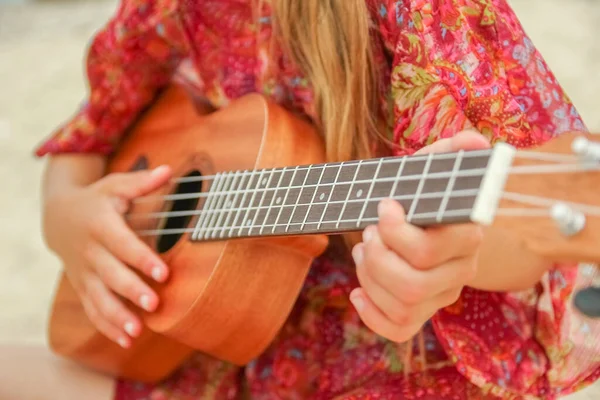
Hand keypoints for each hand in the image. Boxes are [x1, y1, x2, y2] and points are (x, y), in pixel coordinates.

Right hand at [43, 165, 171, 347]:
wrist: (59, 218)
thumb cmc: (97, 201)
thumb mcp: (115, 186)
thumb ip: (141, 182)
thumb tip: (168, 171)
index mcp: (100, 224)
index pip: (123, 244)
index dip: (142, 258)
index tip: (163, 272)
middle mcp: (90, 251)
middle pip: (110, 274)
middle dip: (132, 290)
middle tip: (154, 304)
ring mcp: (84, 272)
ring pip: (98, 298)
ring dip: (117, 316)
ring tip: (137, 333)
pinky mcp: (83, 286)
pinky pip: (92, 309)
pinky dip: (107, 327)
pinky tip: (126, 341)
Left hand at [349, 131, 489, 342]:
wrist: (424, 221)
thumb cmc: (422, 194)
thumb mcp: (432, 169)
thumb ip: (452, 153)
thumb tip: (474, 141)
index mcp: (467, 236)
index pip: (430, 251)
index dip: (397, 233)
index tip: (383, 206)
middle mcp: (461, 272)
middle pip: (412, 284)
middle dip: (376, 258)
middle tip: (367, 233)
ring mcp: (443, 296)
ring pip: (402, 306)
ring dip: (369, 278)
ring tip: (362, 252)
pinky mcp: (424, 312)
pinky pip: (399, 329)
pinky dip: (371, 315)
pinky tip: (357, 293)